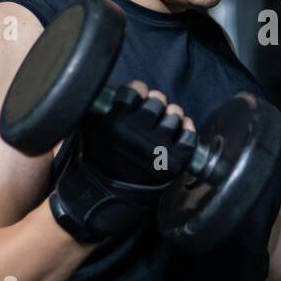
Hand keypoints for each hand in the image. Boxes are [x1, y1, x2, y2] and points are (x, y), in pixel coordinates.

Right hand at [82, 80, 197, 185]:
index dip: (138, 90)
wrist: (110, 195)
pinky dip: (188, 129)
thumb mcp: (90, 128)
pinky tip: (183, 128)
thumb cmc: (100, 158)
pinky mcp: (174, 162)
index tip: (139, 95)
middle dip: (155, 103)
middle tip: (153, 110)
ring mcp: (158, 149)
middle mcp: (137, 135)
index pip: (135, 90)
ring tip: (166, 122)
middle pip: (157, 101)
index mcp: (115, 124)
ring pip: (174, 115)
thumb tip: (119, 85)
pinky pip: (189, 137)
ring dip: (171, 116)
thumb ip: (100, 104)